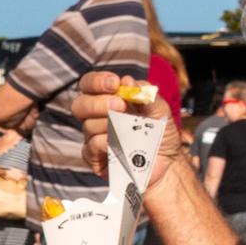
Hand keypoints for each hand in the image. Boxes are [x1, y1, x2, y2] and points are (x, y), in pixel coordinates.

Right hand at [74, 73, 181, 189]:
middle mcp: (96, 118)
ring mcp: (93, 138)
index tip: (115, 83)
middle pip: (79, 105)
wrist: (166, 163)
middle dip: (98, 103)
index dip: (97, 81)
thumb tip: (128, 81)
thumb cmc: (160, 134)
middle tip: (120, 106)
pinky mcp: (93, 158)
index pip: (89, 85)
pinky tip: (122, 146)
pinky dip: (108, 143)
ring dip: (110, 124)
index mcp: (107, 100)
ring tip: (130, 129)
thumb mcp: (160, 110)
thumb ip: (146, 94)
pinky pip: (92, 146)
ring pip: (88, 126)